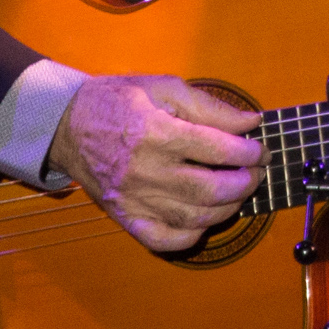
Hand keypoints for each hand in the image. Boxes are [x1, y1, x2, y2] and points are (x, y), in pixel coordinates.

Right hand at [46, 75, 264, 253]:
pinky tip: (205, 218)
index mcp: (156, 132)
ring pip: (194, 218)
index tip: (260, 150)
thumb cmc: (117, 101)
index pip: (217, 149)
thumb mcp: (163, 87)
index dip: (248, 152)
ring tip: (238, 192)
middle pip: (210, 190)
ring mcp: (134, 199)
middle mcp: (145, 171)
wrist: (67, 125)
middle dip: (244, 183)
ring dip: (227, 209)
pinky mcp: (125, 218)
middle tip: (255, 173)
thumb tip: (250, 123)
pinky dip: (192, 235)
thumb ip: (210, 107)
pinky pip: (165, 240)